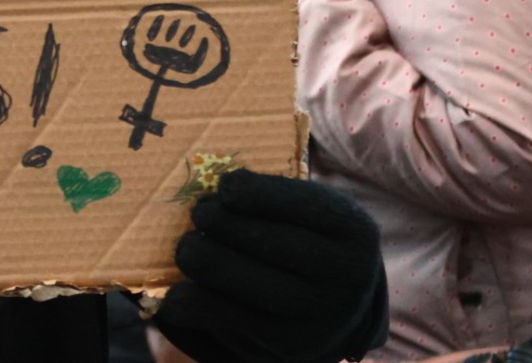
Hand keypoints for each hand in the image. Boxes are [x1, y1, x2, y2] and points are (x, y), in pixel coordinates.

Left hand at [154, 169, 387, 362]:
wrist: (334, 309)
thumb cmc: (307, 238)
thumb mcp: (308, 210)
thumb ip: (272, 197)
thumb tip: (222, 191)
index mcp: (354, 231)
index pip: (304, 205)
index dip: (258, 193)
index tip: (225, 184)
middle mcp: (347, 279)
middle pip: (267, 242)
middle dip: (220, 221)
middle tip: (200, 212)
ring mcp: (319, 318)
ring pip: (243, 282)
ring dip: (202, 257)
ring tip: (189, 246)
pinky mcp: (287, 346)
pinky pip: (227, 319)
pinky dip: (192, 302)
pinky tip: (177, 292)